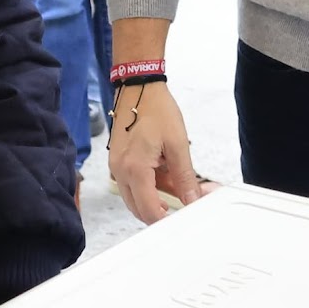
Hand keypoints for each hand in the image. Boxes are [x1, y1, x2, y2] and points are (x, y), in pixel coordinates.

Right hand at [108, 81, 204, 224]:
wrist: (138, 88)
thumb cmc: (156, 110)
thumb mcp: (177, 145)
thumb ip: (184, 177)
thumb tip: (192, 199)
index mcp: (135, 169)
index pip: (148, 210)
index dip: (165, 220)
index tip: (180, 219)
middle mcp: (120, 171)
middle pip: (137, 208)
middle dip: (159, 210)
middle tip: (181, 203)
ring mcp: (115, 166)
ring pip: (133, 197)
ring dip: (153, 198)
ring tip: (175, 183)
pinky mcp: (116, 160)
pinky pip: (130, 183)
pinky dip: (146, 185)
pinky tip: (163, 173)